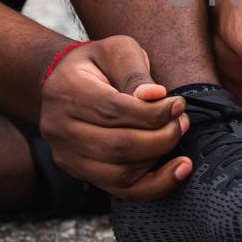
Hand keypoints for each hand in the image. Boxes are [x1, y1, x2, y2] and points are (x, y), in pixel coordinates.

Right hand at [37, 35, 191, 199]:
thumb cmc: (99, 64)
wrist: (66, 82)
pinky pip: (121, 190)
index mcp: (66, 91)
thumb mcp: (117, 50)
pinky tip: (179, 170)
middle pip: (118, 146)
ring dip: (159, 158)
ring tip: (176, 134)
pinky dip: (156, 185)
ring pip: (120, 173)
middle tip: (182, 121)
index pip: (113, 110)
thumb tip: (155, 96)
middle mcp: (59, 128)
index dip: (152, 112)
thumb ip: (134, 71)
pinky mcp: (80, 173)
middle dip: (161, 137)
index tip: (178, 105)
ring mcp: (66, 155)